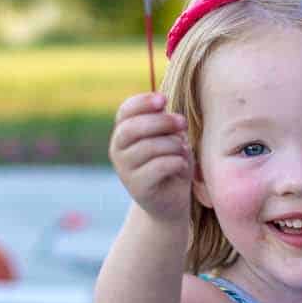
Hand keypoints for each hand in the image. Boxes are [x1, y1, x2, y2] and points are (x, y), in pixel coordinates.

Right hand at [109, 93, 193, 224]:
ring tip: (184, 151)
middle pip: (134, 128)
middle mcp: (117, 150)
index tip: (164, 100)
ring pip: (149, 147)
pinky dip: (176, 162)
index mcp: (123, 133)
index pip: (125, 111)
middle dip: (162, 122)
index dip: (143, 102)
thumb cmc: (171, 163)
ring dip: (174, 145)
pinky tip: (181, 165)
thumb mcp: (168, 138)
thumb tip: (162, 105)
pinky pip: (159, 166)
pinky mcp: (137, 187)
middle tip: (183, 123)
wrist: (170, 202)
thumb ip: (163, 122)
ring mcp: (125, 170)